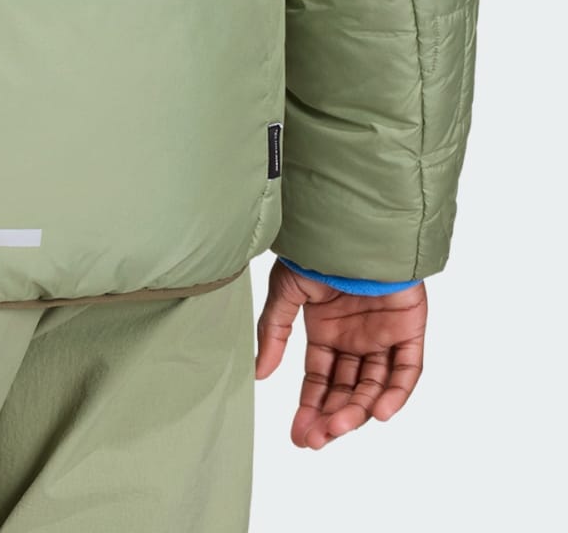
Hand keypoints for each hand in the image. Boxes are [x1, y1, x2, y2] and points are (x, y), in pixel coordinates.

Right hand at [255, 260, 426, 448]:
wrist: (348, 229)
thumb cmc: (314, 253)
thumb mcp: (284, 294)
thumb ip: (274, 333)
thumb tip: (259, 373)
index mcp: (326, 330)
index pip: (320, 380)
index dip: (310, 407)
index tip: (299, 435)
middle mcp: (355, 339)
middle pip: (346, 390)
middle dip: (331, 417)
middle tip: (317, 439)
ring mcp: (383, 337)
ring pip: (374, 387)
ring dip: (358, 411)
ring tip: (338, 428)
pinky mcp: (409, 331)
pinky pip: (407, 371)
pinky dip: (396, 394)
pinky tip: (379, 413)